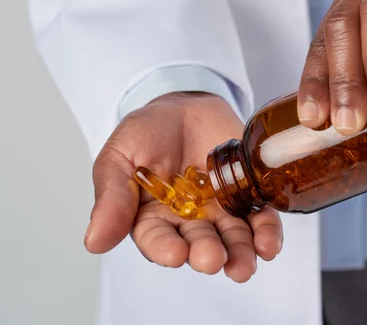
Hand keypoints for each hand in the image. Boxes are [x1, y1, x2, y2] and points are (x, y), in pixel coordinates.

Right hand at [84, 93, 282, 282]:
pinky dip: (266, 232)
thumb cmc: (147, 132)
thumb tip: (94, 242)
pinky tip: (268, 243)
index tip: (175, 254)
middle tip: (212, 258)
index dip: (166, 249)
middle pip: (199, 244)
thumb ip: (112, 196)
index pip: (157, 240)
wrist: (185, 106)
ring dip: (240, 252)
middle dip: (207, 253)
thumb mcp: (120, 156)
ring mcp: (221, 210)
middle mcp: (189, 221)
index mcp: (152, 217)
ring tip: (245, 264)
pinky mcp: (248, 195)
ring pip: (232, 238)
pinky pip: (260, 218)